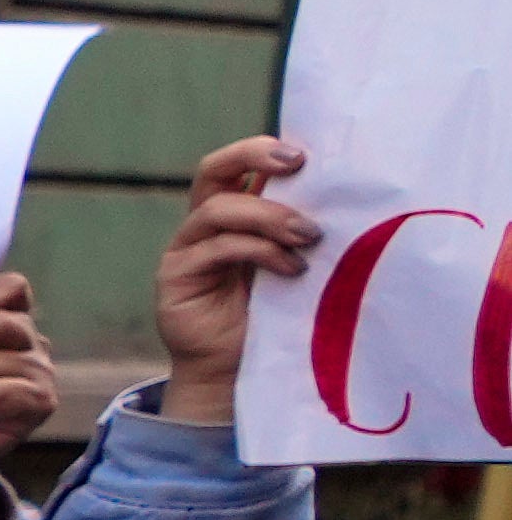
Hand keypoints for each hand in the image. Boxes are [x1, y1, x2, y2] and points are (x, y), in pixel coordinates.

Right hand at [161, 136, 314, 427]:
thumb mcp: (294, 258)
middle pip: (213, 170)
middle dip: (253, 157)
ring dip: (270, 217)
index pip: (237, 164)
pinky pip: (218, 248)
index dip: (262, 149)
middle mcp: (204, 225)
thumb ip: (300, 225)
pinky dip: (260, 252)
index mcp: (233, 212)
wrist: (235, 369)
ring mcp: (185, 249)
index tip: (304, 155)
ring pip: (218, 209)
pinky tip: (291, 270)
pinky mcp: (175, 276)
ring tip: (309, 237)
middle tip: (297, 166)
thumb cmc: (274, 313)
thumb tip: (345, 189)